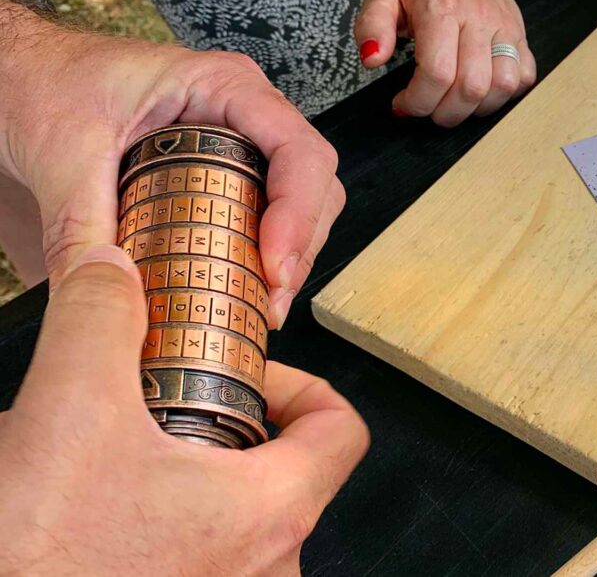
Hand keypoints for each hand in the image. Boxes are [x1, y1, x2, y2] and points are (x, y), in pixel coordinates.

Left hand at [0, 0, 344, 326]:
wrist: (21, 78)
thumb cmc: (49, 83)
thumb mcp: (62, 151)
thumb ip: (77, 226)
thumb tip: (99, 296)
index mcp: (224, 88)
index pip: (297, 150)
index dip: (299, 212)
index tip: (274, 266)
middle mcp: (245, 116)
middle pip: (313, 185)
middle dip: (300, 247)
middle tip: (269, 301)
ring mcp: (240, 147)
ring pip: (301, 206)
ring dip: (291, 259)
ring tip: (261, 306)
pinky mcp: (223, 178)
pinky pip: (266, 218)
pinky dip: (264, 259)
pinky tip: (243, 291)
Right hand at [0, 245, 368, 574]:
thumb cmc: (37, 559)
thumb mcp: (70, 410)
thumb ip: (102, 319)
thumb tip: (113, 268)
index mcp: (270, 510)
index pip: (342, 429)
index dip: (304, 385)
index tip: (252, 375)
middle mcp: (266, 568)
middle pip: (288, 470)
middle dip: (232, 426)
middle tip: (179, 408)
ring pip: (240, 515)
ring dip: (196, 475)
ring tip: (133, 455)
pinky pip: (202, 556)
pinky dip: (169, 521)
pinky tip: (106, 507)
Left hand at [354, 0, 536, 126]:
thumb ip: (372, 25)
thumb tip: (372, 59)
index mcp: (441, 8)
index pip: (437, 72)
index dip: (418, 101)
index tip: (403, 104)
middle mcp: (478, 19)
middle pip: (471, 87)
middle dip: (445, 113)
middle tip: (429, 109)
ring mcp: (505, 28)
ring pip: (502, 87)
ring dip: (476, 108)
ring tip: (454, 104)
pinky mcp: (521, 36)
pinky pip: (523, 78)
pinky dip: (504, 96)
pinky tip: (481, 92)